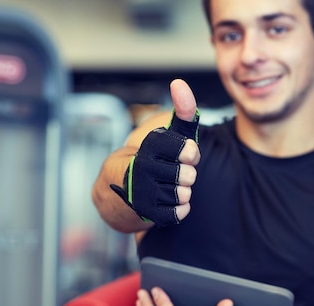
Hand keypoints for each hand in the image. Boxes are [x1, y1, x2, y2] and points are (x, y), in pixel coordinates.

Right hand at [110, 79, 200, 226]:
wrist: (121, 188)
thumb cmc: (156, 158)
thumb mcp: (170, 133)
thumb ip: (182, 112)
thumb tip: (179, 83)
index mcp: (149, 147)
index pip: (185, 150)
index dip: (191, 153)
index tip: (188, 153)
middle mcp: (142, 169)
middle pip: (187, 176)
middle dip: (188, 174)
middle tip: (178, 172)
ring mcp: (142, 193)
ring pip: (182, 195)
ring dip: (183, 192)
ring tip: (172, 185)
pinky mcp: (144, 213)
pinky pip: (177, 214)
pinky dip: (180, 209)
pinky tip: (170, 200)